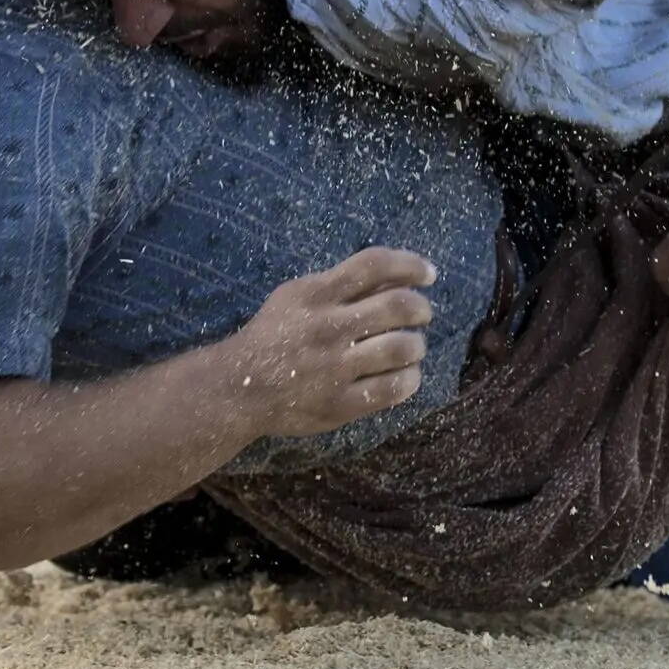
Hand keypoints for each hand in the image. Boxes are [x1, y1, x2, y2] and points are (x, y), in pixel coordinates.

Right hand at [228, 248, 435, 437]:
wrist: (239, 388)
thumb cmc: (273, 335)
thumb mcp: (295, 296)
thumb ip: (339, 285)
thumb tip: (395, 277)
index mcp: (316, 294)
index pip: (374, 265)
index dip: (411, 265)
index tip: (428, 274)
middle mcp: (328, 327)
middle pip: (397, 306)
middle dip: (421, 308)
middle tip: (423, 315)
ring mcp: (335, 367)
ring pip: (402, 347)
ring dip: (417, 345)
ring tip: (413, 347)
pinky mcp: (339, 403)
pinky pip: (392, 388)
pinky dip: (410, 379)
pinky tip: (408, 375)